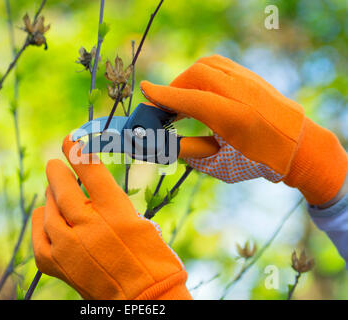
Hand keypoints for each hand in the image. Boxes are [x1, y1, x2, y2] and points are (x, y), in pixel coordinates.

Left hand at [31, 136, 190, 299]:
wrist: (143, 298)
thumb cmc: (152, 259)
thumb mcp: (140, 221)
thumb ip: (112, 204)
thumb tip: (89, 193)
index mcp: (114, 210)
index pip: (89, 170)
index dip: (76, 151)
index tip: (69, 140)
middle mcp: (88, 225)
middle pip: (62, 188)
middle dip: (57, 173)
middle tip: (53, 164)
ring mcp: (69, 246)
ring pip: (48, 211)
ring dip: (49, 197)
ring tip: (51, 190)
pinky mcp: (59, 265)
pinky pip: (39, 238)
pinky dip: (39, 223)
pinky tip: (42, 216)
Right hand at [141, 55, 346, 204]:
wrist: (297, 147)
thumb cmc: (256, 162)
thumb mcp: (218, 165)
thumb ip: (187, 150)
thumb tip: (161, 141)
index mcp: (235, 119)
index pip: (191, 99)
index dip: (164, 95)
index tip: (145, 90)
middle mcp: (242, 93)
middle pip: (197, 74)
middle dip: (175, 87)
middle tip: (166, 106)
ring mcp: (249, 81)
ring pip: (208, 65)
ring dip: (188, 78)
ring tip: (183, 99)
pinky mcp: (252, 76)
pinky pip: (219, 65)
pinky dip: (202, 74)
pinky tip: (199, 91)